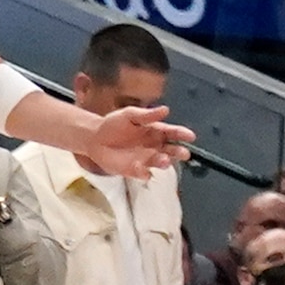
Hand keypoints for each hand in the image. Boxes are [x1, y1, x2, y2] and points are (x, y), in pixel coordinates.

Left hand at [69, 102, 194, 178]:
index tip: (190, 136)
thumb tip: (166, 110)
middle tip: (184, 153)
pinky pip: (143, 174)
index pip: (173, 133)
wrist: (93, 138)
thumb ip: (146, 115)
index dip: (182, 134)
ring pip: (160, 162)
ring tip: (164, 161)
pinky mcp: (134, 170)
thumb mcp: (129, 114)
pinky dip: (144, 173)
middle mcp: (155, 146)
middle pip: (172, 150)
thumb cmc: (113, 124)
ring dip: (164, 162)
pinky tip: (143, 171)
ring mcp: (145, 159)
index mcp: (156, 131)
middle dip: (179, 152)